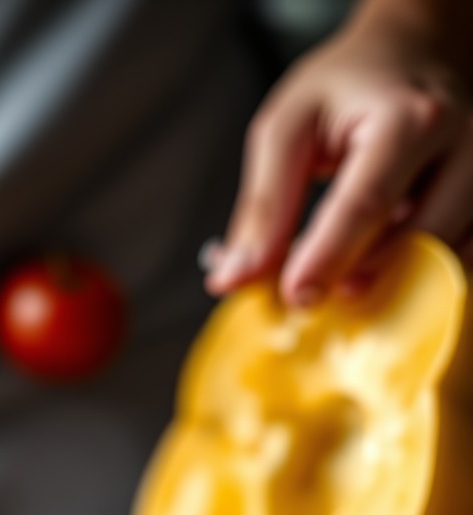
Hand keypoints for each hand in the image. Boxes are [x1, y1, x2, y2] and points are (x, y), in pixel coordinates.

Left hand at [205, 0, 472, 305]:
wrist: (416, 48)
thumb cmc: (348, 85)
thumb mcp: (286, 129)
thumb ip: (263, 207)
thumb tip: (234, 278)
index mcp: (408, 118)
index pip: (366, 204)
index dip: (327, 258)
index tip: (294, 297)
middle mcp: (464, 146)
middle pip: (413, 240)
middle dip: (354, 277)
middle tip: (307, 291)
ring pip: (443, 261)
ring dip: (385, 283)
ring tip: (338, 271)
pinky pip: (460, 261)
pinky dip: (412, 280)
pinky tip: (374, 267)